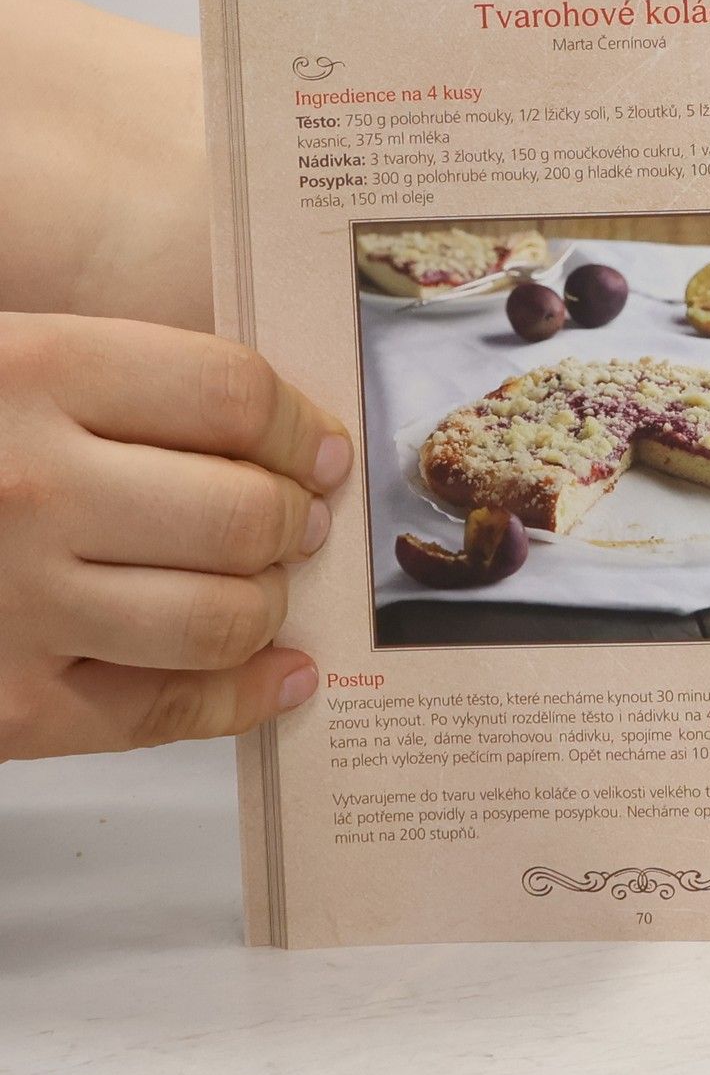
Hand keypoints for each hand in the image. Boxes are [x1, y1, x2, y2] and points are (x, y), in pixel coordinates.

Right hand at [0, 314, 351, 758]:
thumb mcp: (3, 362)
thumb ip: (117, 382)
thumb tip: (276, 432)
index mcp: (29, 373)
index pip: (232, 395)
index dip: (295, 427)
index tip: (314, 449)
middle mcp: (26, 487)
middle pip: (244, 512)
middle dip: (292, 523)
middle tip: (294, 522)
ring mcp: (12, 604)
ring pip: (223, 616)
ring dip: (267, 605)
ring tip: (259, 586)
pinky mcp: (3, 707)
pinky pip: (164, 712)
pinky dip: (243, 698)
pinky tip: (278, 676)